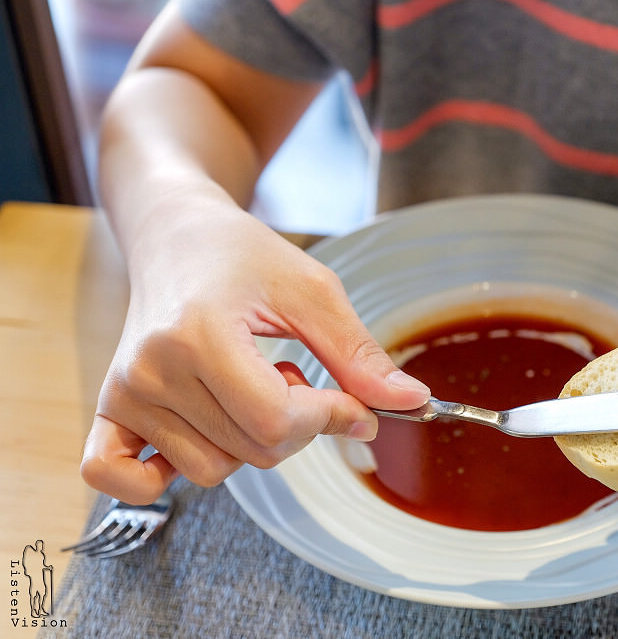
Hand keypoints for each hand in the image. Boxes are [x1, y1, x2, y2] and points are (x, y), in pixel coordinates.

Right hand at [82, 202, 429, 503]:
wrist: (177, 234)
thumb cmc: (242, 254)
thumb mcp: (312, 291)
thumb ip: (359, 354)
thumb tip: (410, 403)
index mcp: (199, 335)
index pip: (276, 421)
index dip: (330, 418)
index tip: (354, 402)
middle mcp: (150, 370)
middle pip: (251, 450)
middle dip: (299, 425)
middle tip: (294, 375)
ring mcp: (124, 393)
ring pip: (211, 470)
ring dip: (248, 441)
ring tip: (250, 386)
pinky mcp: (110, 407)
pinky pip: (121, 481)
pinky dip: (161, 479)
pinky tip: (200, 436)